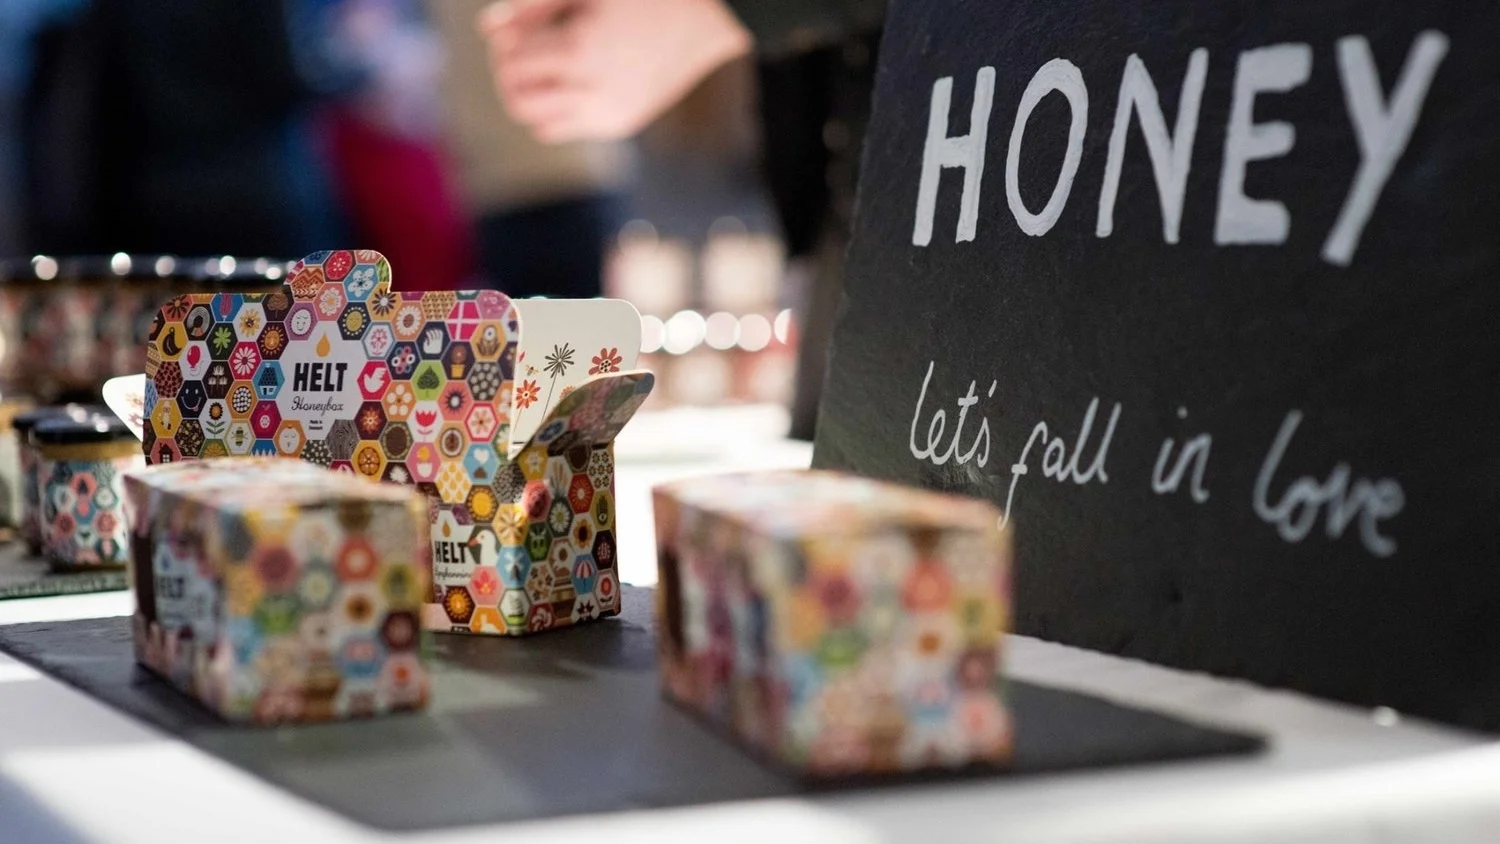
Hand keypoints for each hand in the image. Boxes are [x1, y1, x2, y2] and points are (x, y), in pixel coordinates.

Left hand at [478, 0, 752, 142]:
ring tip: (547, 66)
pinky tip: (574, 78)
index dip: (505, 45)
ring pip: (538, 124)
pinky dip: (557, 108)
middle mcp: (593, 93)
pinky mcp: (621, 124)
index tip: (517, 28)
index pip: (512, 67)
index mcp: (580, 53)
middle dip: (511, 77)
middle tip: (524, 50)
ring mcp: (609, 114)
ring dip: (531, 96)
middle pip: (518, 103)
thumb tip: (486, 30)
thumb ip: (531, 6)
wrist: (707, 19)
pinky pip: (566, 127)